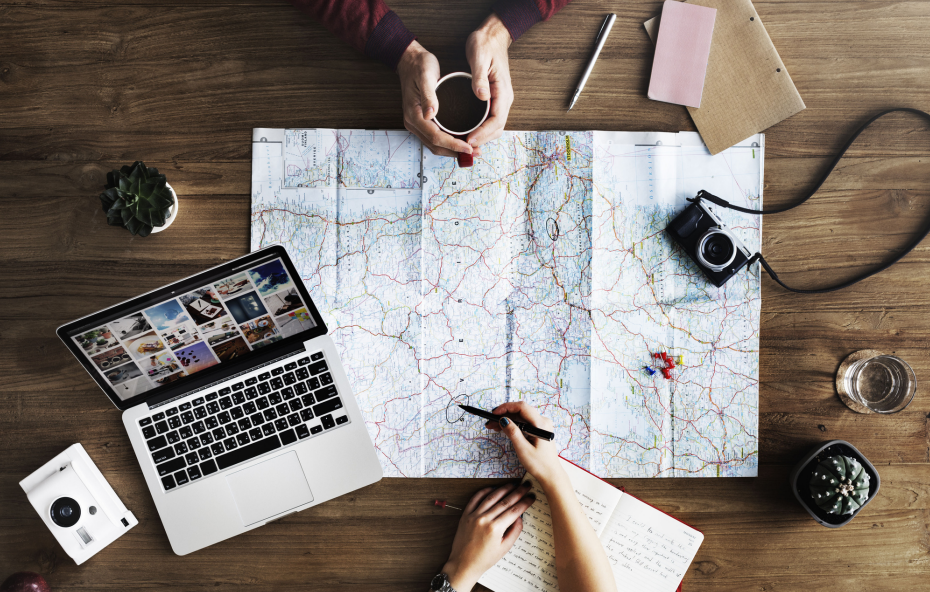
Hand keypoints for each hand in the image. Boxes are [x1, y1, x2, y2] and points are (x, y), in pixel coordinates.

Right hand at [397, 41, 472, 158]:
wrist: (409, 61)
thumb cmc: (418, 66)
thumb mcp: (425, 76)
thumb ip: (428, 96)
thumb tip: (430, 114)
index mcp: (414, 115)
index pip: (435, 137)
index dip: (453, 144)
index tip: (469, 147)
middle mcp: (414, 123)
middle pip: (435, 145)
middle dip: (456, 151)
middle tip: (476, 152)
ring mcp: (417, 123)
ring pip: (435, 145)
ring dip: (453, 150)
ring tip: (472, 150)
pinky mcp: (422, 121)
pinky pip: (435, 138)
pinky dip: (449, 143)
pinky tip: (461, 141)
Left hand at [441, 482, 535, 590]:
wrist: (463, 564)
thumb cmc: (484, 559)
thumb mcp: (504, 548)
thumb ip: (514, 531)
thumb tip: (520, 517)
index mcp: (495, 529)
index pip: (514, 510)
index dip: (525, 502)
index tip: (531, 497)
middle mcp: (484, 519)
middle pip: (505, 501)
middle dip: (518, 492)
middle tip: (526, 486)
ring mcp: (474, 515)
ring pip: (491, 497)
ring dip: (503, 489)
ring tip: (513, 484)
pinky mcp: (466, 515)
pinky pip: (475, 498)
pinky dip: (485, 491)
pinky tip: (493, 488)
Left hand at [465, 13, 513, 149]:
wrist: (492, 36)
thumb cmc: (485, 44)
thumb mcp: (479, 57)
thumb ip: (479, 78)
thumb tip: (482, 96)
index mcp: (503, 91)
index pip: (497, 120)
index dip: (483, 133)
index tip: (469, 140)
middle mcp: (504, 99)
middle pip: (496, 128)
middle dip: (482, 140)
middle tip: (464, 147)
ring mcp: (500, 100)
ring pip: (494, 127)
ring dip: (481, 138)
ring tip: (465, 144)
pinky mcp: (493, 99)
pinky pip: (489, 120)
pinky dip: (481, 130)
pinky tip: (468, 132)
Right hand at [485, 402, 561, 486]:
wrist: (551, 474)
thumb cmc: (539, 464)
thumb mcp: (523, 449)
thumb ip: (513, 432)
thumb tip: (503, 420)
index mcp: (541, 424)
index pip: (522, 407)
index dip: (506, 407)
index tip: (494, 413)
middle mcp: (543, 421)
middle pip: (520, 411)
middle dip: (504, 414)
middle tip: (490, 422)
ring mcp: (541, 425)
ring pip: (521, 417)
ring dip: (507, 419)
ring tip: (493, 426)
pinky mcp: (539, 430)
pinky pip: (524, 423)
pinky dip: (513, 424)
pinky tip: (504, 428)